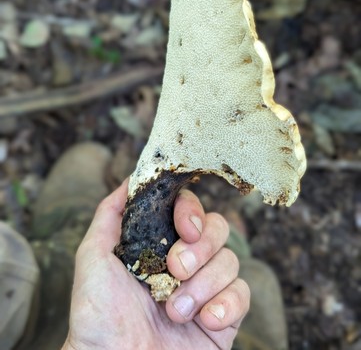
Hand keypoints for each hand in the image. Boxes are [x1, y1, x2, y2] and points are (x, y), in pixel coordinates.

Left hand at [62, 180, 249, 349]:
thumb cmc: (98, 313)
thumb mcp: (94, 255)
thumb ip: (110, 214)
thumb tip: (132, 179)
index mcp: (161, 244)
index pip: (191, 210)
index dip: (193, 212)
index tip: (184, 229)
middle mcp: (187, 262)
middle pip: (218, 228)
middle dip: (201, 247)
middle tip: (177, 269)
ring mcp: (206, 289)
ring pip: (231, 261)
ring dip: (204, 285)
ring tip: (176, 310)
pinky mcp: (223, 317)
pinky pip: (243, 295)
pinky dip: (227, 305)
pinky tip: (206, 321)